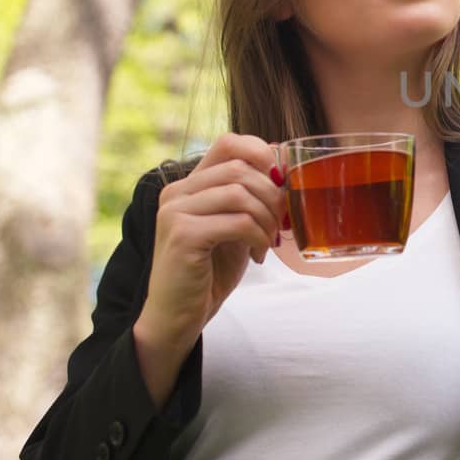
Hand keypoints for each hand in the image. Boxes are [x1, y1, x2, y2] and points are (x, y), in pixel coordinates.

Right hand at [133, 133, 283, 407]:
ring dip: (267, 219)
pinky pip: (238, 222)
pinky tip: (257, 255)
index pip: (228, 143)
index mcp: (189, 185)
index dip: (261, 151)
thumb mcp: (232, 228)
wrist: (177, 316)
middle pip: (240, 169)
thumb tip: (282, 173)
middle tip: (278, 225)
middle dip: (272, 196)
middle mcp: (177, 192)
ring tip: (267, 243)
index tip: (280, 179)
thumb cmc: (208, 273)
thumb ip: (248, 199)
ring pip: (241, 193)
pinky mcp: (183, 236)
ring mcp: (176, 212)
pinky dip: (258, 237)